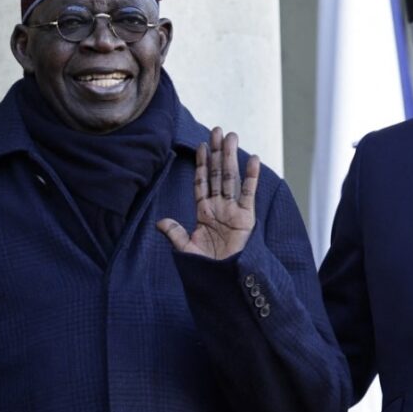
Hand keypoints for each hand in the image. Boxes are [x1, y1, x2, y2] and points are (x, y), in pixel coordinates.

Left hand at [157, 127, 259, 258]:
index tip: (201, 145)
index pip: (202, 182)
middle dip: (217, 152)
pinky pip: (248, 193)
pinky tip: (252, 159)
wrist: (223, 281)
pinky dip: (251, 176)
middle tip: (218, 130)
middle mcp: (219, 207)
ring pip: (231, 177)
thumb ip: (175, 233)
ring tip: (232, 136)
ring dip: (231, 157)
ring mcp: (233, 210)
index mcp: (204, 212)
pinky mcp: (246, 217)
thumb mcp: (186, 249)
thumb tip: (160, 222)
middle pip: (217, 173)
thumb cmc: (206, 268)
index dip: (201, 164)